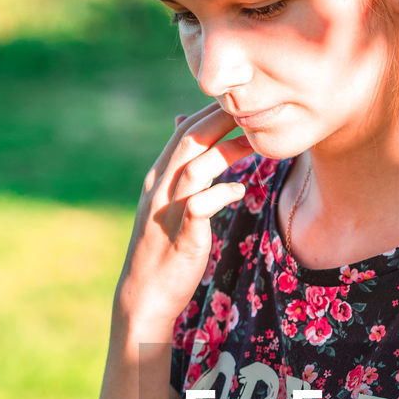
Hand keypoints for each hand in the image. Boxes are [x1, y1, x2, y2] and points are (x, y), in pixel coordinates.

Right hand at [116, 103, 252, 331]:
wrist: (145, 294)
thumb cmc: (163, 246)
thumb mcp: (166, 204)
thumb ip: (178, 171)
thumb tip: (184, 131)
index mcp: (158, 178)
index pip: (184, 131)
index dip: (210, 113)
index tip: (240, 105)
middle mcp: (159, 188)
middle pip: (189, 140)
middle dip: (219, 120)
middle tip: (252, 108)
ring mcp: (169, 210)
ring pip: (194, 167)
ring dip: (225, 151)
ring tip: (253, 144)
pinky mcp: (183, 235)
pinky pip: (201, 205)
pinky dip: (221, 193)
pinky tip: (241, 190)